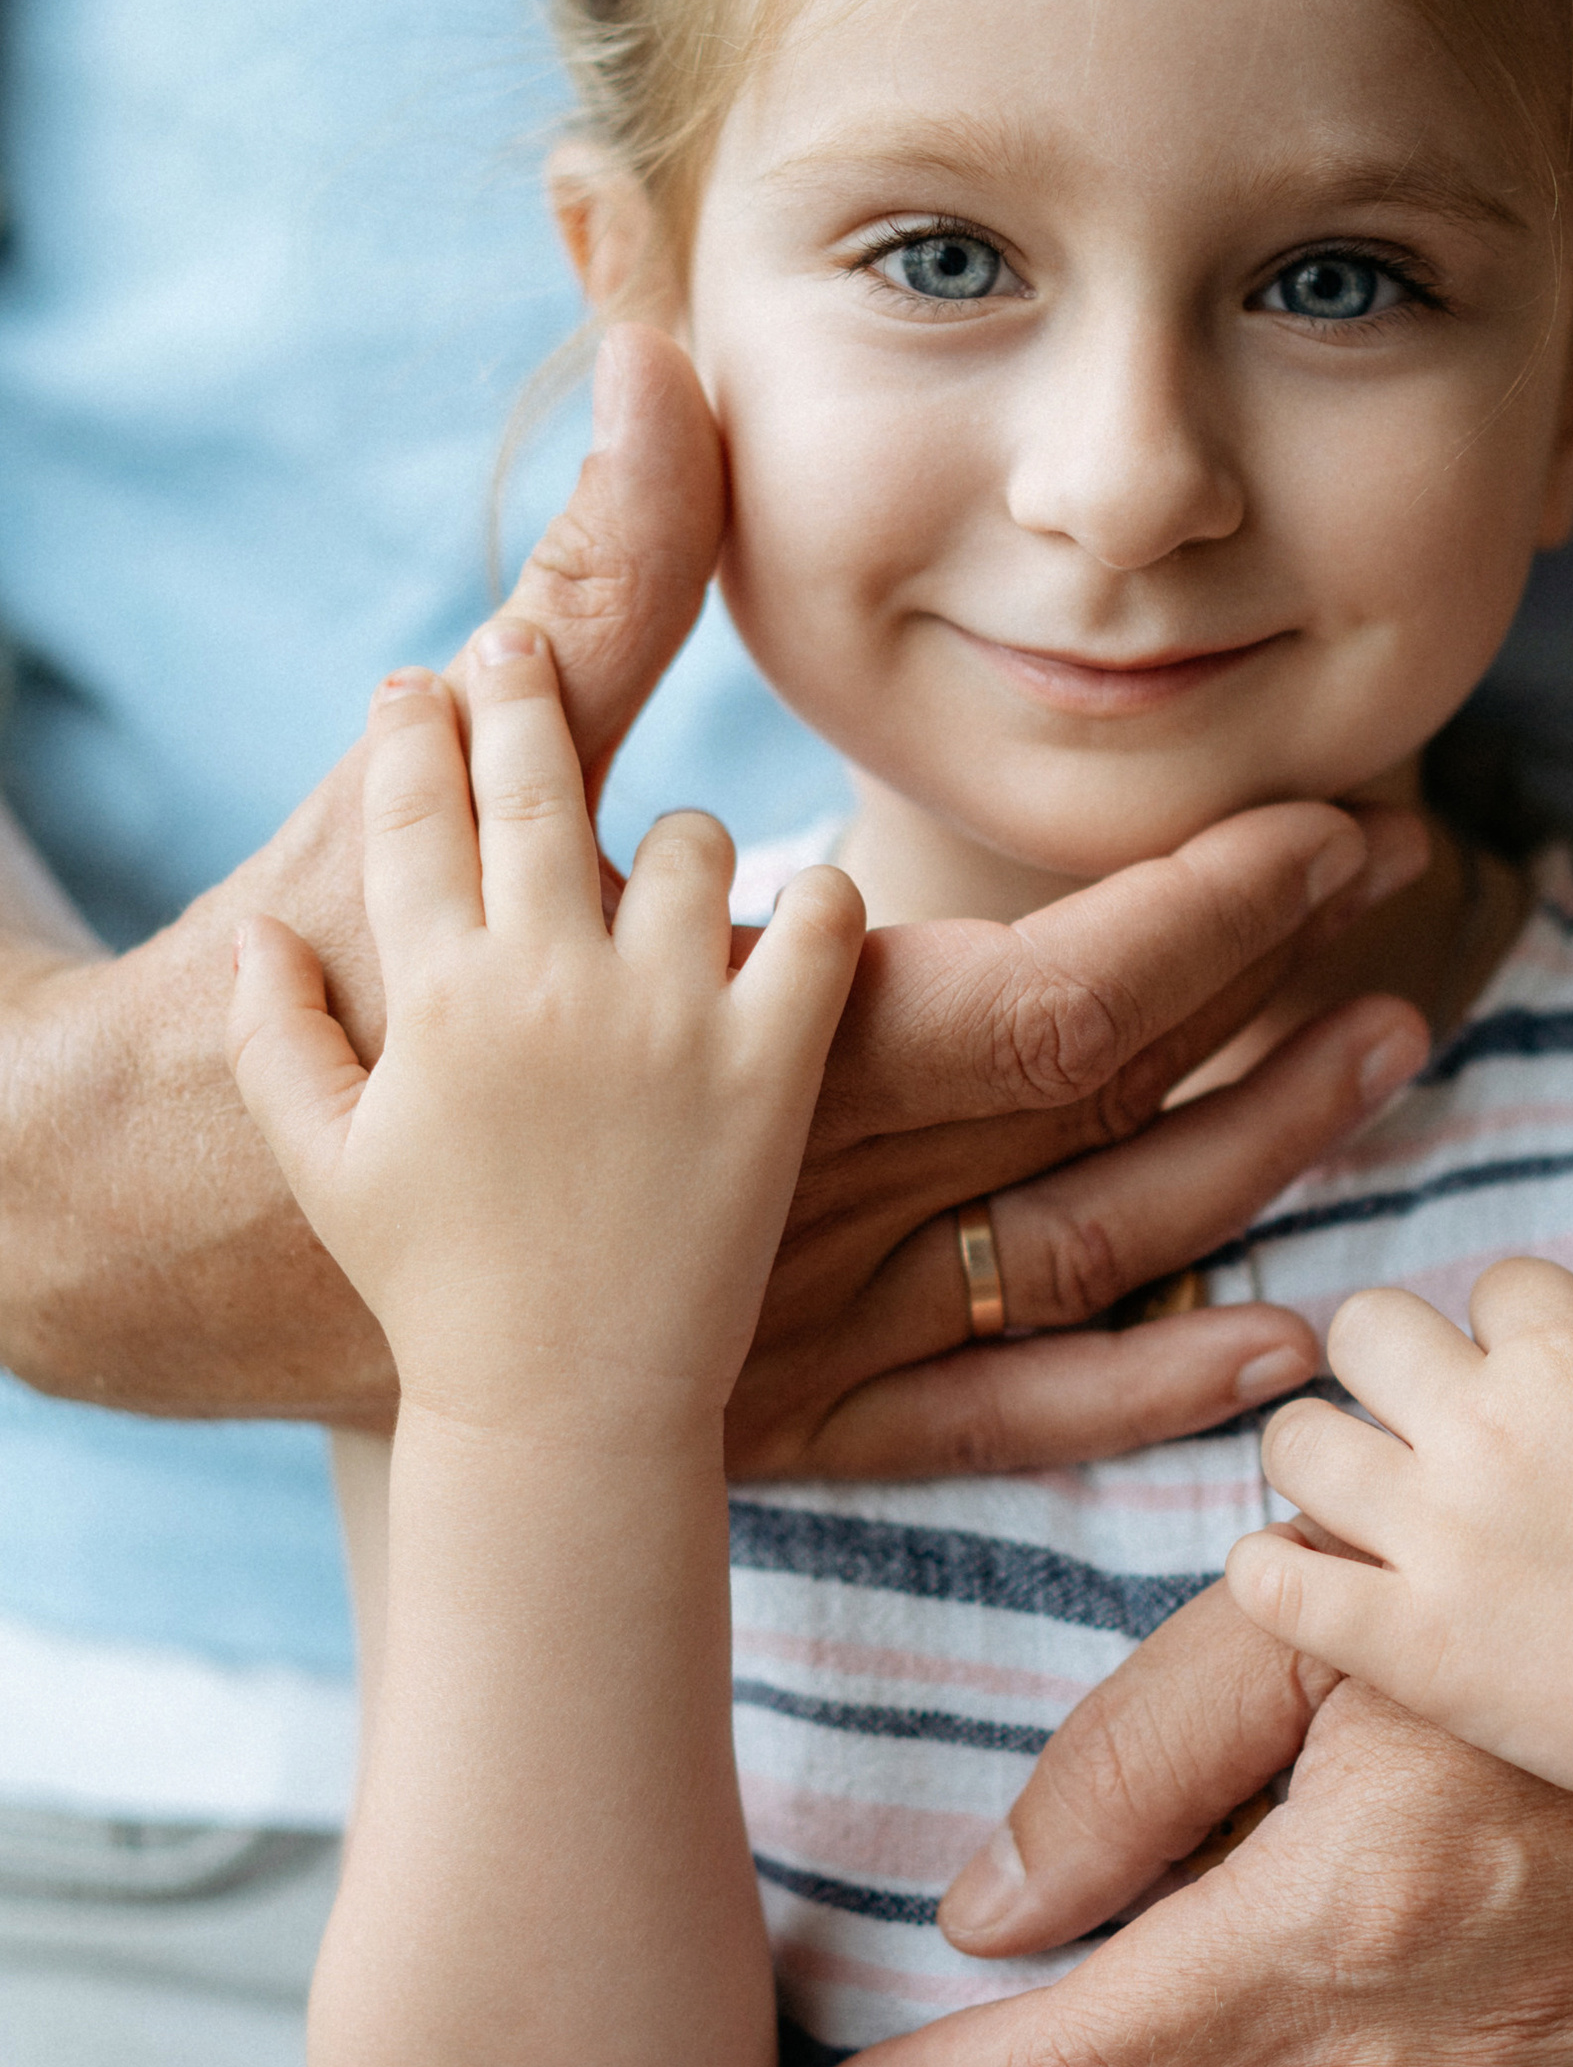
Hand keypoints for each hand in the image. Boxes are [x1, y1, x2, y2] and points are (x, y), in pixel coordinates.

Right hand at [0, 323, 1426, 1449]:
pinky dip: (1138, 1390)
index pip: (1069, 983)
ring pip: (1092, 1256)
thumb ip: (602, 593)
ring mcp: (815, 1324)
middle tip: (1403, 879)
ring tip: (1395, 1048)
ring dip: (1260, 1156)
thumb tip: (665, 359)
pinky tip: (1273, 1342)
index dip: (1223, 908)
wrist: (200, 1216)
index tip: (1341, 821)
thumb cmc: (345, 973)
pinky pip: (995, 1418)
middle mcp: (826, 1193)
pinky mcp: (785, 1413)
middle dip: (1275, 986)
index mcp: (776, 1038)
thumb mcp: (468, 784)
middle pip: (1117, 1104)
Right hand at [227, 647, 861, 1443]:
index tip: (420, 681)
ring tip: (672, 866)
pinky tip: (800, 917)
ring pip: (692, 840)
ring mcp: (665, 1021)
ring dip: (681, 839)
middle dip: (517, 690)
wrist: (561, 1406)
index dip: (413, 725)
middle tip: (516, 660)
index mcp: (429, 994)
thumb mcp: (322, 1165)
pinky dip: (819, 902)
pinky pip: (822, 925)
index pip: (411, 806)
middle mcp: (545, 984)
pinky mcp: (770, 1072)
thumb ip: (278, 1037)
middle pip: (532, 779)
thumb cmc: (432, 1290)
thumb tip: (257, 942)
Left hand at [1233, 1259, 1572, 1850]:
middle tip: (1427, 1423)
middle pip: (1364, 1329)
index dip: (1524, 1332)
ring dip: (1321, 1454)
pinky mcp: (1410, 1648)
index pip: (1496, 1286)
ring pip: (1294, 1443)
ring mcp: (1437, 1541)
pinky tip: (1305, 1574)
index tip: (1549, 1390)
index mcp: (1568, 1358)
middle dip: (1394, 1361)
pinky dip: (1270, 1571)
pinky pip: (1275, 1583)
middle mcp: (1483, 1430)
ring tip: (1361, 1493)